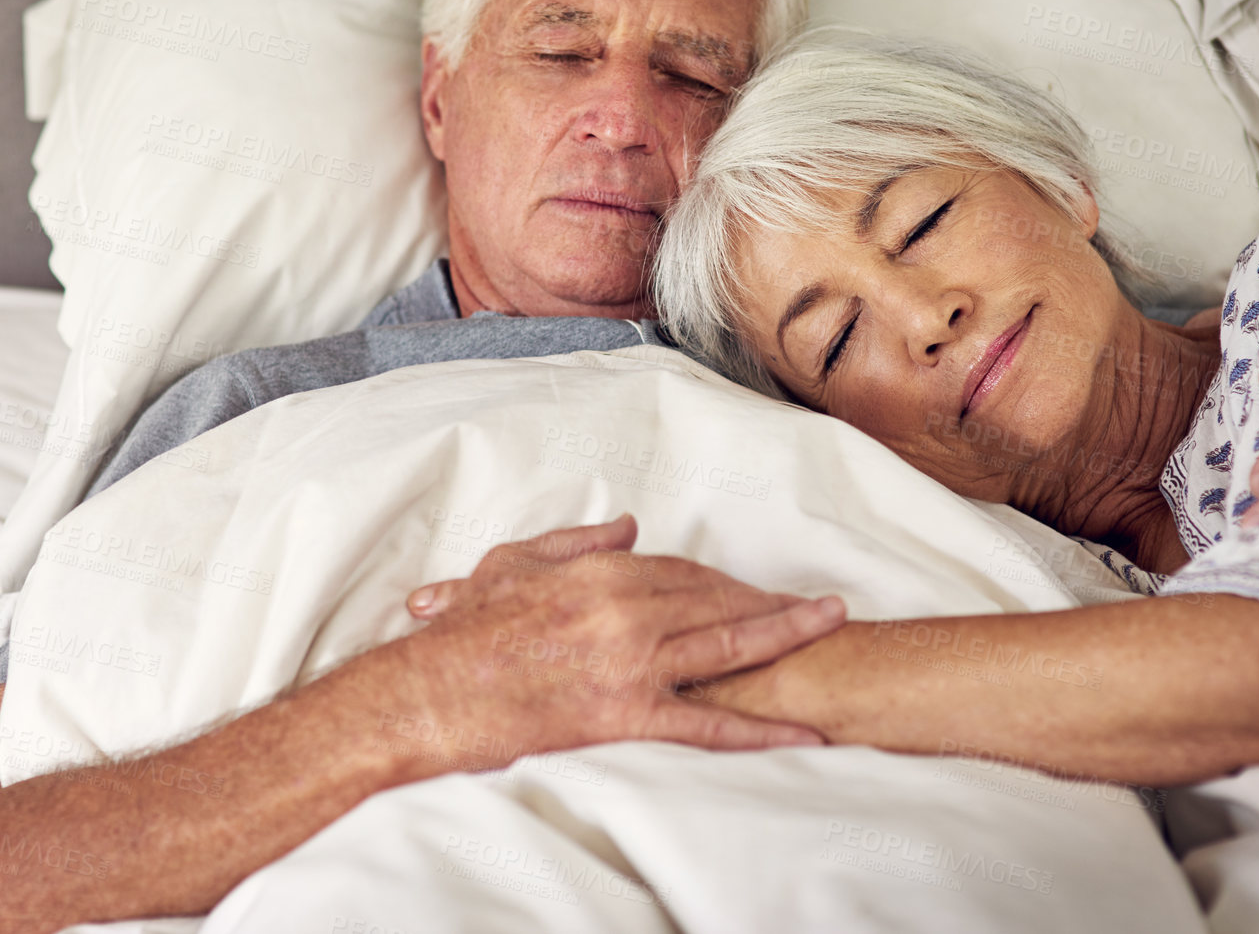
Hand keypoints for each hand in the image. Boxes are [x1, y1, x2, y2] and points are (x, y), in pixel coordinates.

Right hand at [394, 515, 844, 760]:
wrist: (428, 696)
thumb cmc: (463, 633)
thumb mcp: (512, 564)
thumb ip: (575, 541)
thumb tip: (628, 527)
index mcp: (600, 570)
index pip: (682, 569)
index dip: (723, 579)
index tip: (749, 587)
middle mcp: (627, 608)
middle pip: (718, 599)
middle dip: (770, 600)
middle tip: (814, 603)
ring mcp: (631, 662)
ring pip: (729, 645)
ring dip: (787, 633)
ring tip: (829, 624)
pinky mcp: (628, 715)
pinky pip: (709, 723)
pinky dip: (761, 729)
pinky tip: (802, 732)